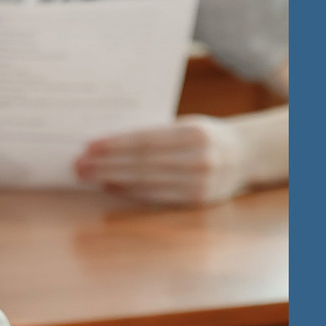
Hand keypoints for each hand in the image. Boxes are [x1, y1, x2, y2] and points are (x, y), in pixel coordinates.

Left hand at [75, 117, 247, 205]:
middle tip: (79, 165)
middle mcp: (200, 160)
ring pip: (146, 184)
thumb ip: (158, 132)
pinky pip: (157, 197)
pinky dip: (130, 192)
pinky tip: (111, 187)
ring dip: (112, 181)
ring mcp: (200, 184)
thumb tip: (111, 142)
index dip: (115, 145)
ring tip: (88, 177)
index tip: (88, 147)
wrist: (247, 156)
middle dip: (106, 166)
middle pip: (142, 164)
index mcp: (196, 134)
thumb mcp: (189, 124)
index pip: (146, 141)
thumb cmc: (207, 136)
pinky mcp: (197, 202)